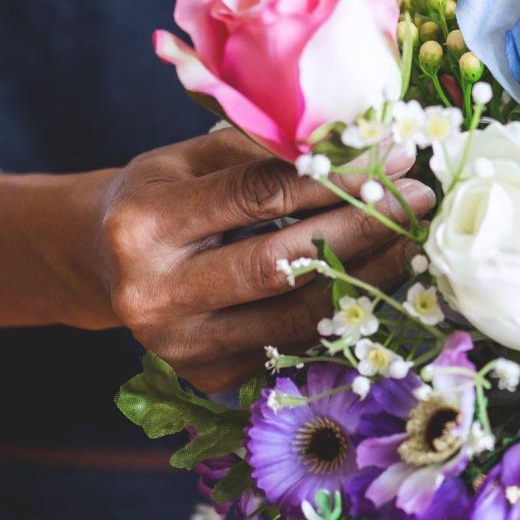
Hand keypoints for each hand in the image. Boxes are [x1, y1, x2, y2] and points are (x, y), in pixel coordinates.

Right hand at [98, 128, 433, 391]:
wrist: (102, 262)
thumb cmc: (160, 194)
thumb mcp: (191, 156)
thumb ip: (265, 150)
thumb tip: (363, 143)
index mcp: (145, 224)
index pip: (258, 196)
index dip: (335, 177)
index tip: (393, 158)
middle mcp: (155, 294)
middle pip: (281, 264)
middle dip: (361, 229)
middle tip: (417, 201)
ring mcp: (181, 347)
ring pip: (296, 316)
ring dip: (366, 278)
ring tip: (412, 241)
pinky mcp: (207, 377)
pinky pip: (292, 345)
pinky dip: (340, 312)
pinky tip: (377, 281)